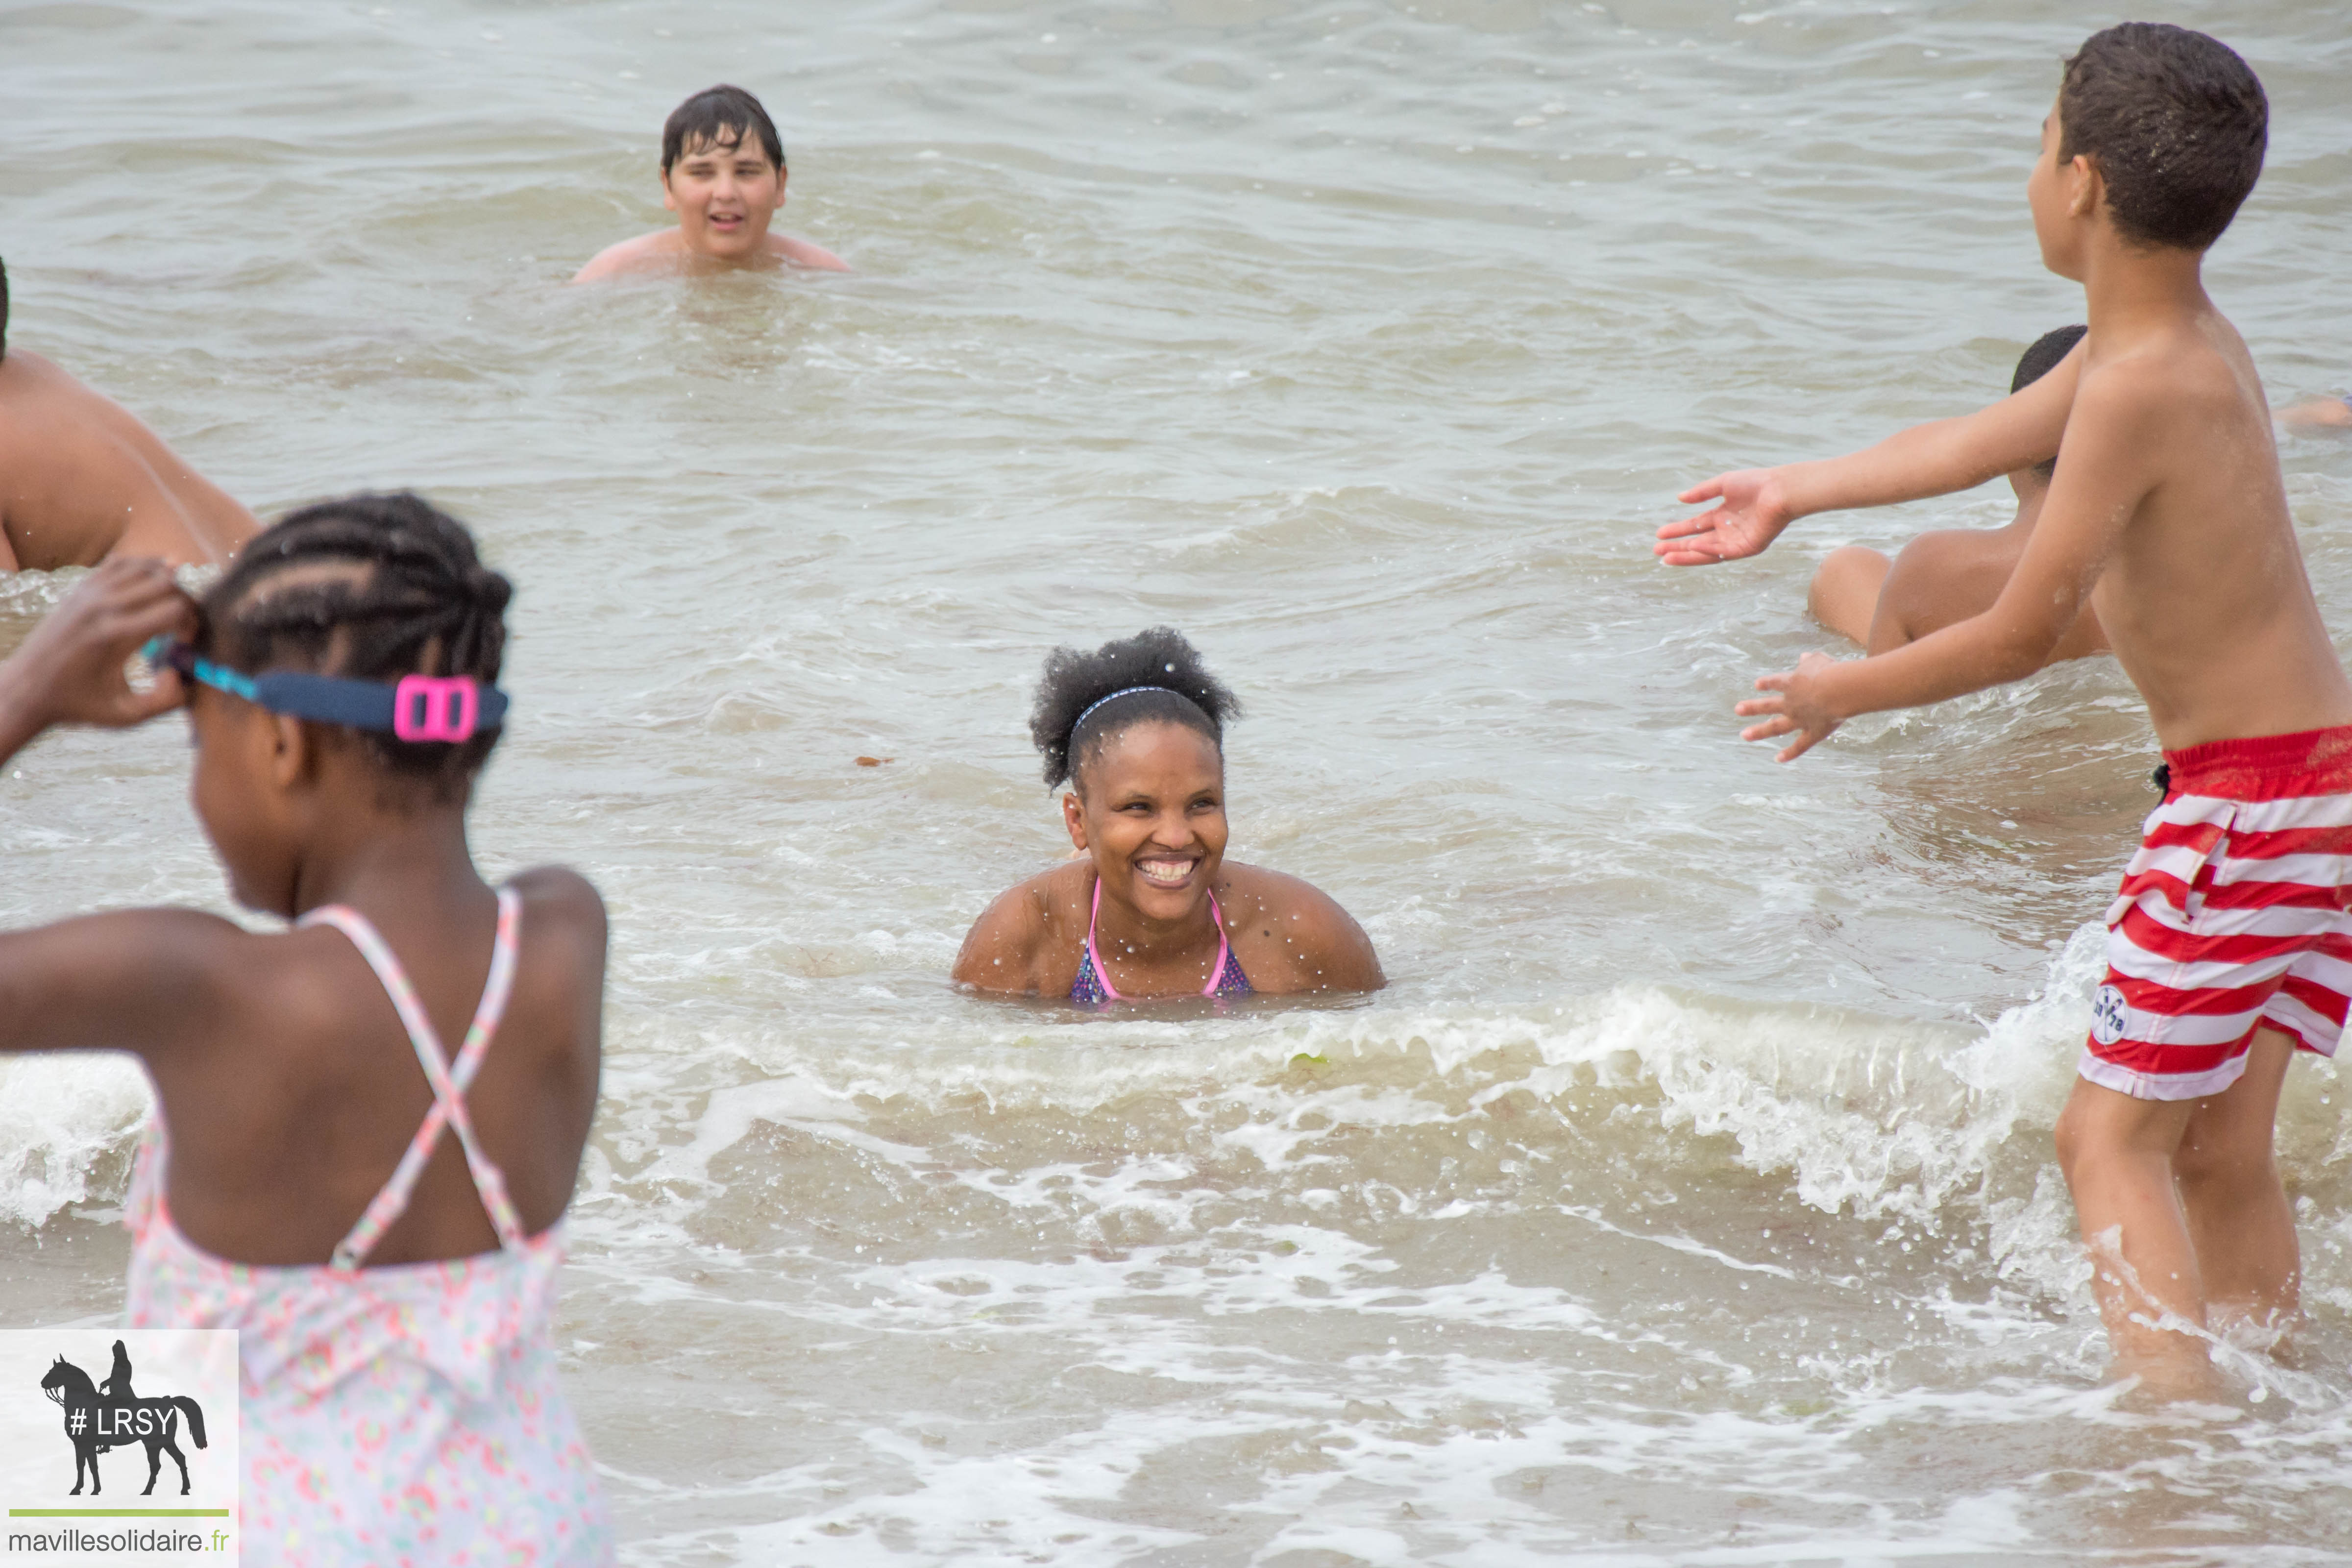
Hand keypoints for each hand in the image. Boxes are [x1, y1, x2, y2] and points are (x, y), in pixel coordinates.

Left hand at [1, 558, 197, 734]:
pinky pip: (122, 563)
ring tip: (172, 605)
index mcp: (116, 637)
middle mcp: (103, 607)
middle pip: (166, 583)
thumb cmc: (79, 705)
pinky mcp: (81, 589)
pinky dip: (144, 566)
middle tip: (184, 625)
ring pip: (146, 567)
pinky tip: (154, 581)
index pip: (174, 609)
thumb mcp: (126, 716)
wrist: (27, 688)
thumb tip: (181, 672)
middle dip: (186, 602)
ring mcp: (90, 593)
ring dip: (169, 583)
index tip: (185, 642)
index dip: (192, 624)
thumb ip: (166, 702)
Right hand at [1655, 468, 1795, 564]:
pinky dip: (1708, 550)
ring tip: (1666, 558)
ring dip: (1687, 555)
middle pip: (1697, 542)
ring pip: (1707, 552)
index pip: (1695, 527)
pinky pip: (1724, 552)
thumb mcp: (1723, 484)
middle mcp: (1728, 531)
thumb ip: (1702, 492)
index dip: (1677, 530)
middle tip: (1656, 551)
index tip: (1659, 534)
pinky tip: (1693, 546)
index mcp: (1722, 516)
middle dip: (1677, 547)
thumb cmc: (1756, 483)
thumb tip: (1680, 498)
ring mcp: (1737, 541)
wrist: (1780, 489)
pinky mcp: (1748, 547)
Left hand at [1735, 651, 1843, 762]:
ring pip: (1775, 727)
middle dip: (1752, 708)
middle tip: (1737, 709)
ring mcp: (1799, 719)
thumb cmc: (1830, 671)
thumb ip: (1810, 661)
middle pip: (1768, 706)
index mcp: (1791, 683)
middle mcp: (1791, 703)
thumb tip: (1804, 657)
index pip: (1775, 682)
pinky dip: (1790, 753)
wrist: (1836, 690)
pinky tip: (1778, 759)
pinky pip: (1799, 746)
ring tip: (1744, 735)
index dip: (1766, 683)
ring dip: (1759, 732)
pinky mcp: (1813, 733)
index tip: (1757, 685)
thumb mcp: (1819, 660)